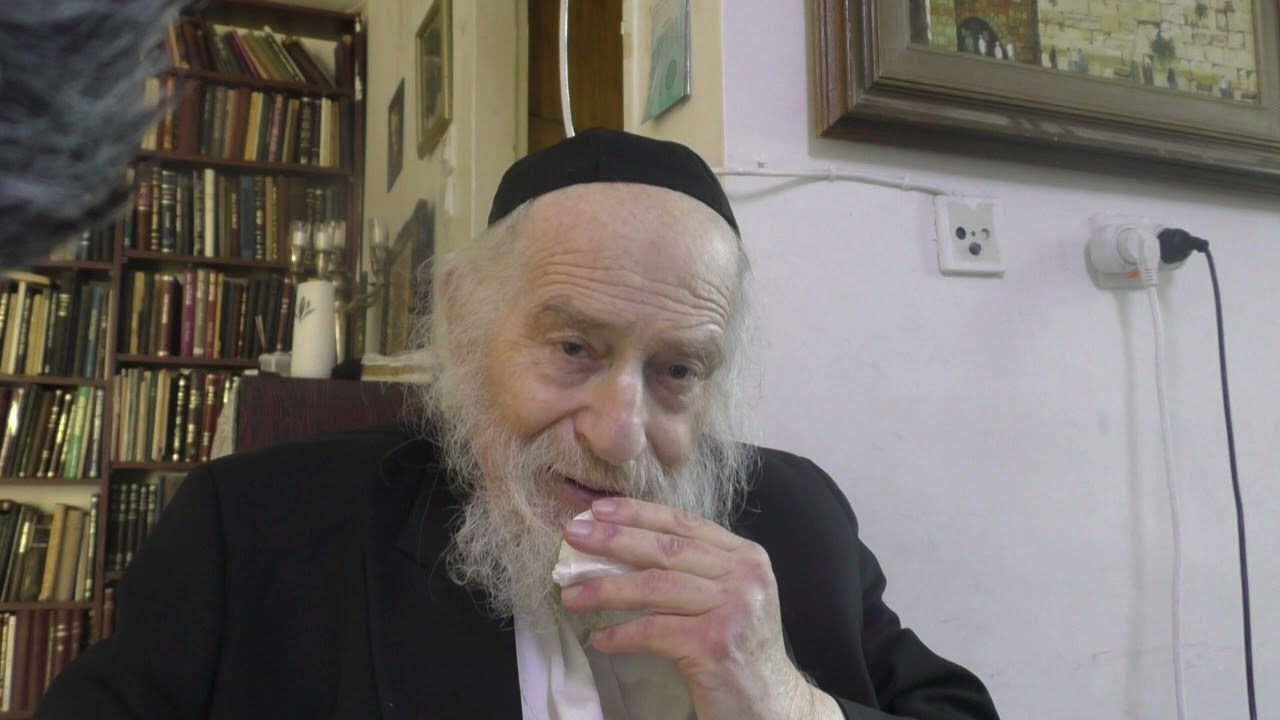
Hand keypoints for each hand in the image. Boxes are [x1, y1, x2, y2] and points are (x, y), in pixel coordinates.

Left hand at [559, 498, 841, 719]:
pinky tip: (599, 639)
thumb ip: (691, 570)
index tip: (597, 510)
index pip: (684, 523)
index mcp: (745, 556)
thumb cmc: (740, 650)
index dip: (637, 513)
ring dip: (605, 590)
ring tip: (570, 595)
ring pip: (654, 586)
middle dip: (613, 540)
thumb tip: (619, 550)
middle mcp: (744, 576)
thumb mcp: (727, 597)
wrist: (772, 705)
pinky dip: (621, 635)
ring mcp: (733, 608)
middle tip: (573, 536)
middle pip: (665, 548)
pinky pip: (654, 631)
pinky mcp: (716, 644)